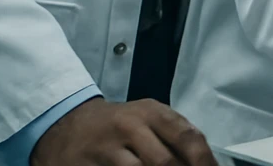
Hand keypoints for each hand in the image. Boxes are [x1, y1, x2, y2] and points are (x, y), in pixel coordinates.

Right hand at [31, 97, 217, 165]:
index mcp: (151, 112)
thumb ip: (176, 136)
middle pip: (165, 162)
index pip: (188, 137)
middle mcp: (129, 127)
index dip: (204, 162)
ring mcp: (106, 149)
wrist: (66, 125)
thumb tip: (206, 162)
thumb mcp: (148, 118)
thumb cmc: (118, 125)